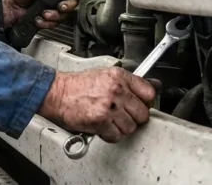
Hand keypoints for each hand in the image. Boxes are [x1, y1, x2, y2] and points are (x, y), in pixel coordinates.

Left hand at [1, 0, 78, 29]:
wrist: (10, 9)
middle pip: (73, 2)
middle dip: (69, 5)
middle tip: (60, 6)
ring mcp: (53, 10)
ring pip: (64, 15)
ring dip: (55, 15)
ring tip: (43, 14)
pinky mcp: (49, 21)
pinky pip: (54, 24)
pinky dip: (46, 23)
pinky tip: (38, 20)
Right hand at [37, 67, 155, 142]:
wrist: (57, 94)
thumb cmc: (78, 86)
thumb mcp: (105, 75)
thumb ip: (129, 83)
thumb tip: (154, 85)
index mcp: (119, 76)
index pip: (149, 92)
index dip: (145, 102)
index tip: (140, 105)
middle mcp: (116, 90)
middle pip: (143, 113)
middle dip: (133, 117)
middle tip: (121, 115)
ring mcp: (109, 106)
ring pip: (131, 127)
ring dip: (121, 127)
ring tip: (110, 120)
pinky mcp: (101, 121)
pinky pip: (117, 136)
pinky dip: (110, 135)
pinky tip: (103, 126)